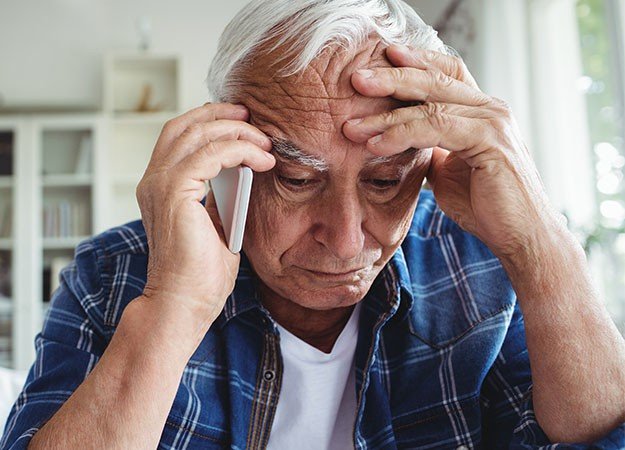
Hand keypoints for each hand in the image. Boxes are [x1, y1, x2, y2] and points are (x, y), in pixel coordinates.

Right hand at [136, 103, 274, 329]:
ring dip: (237, 131)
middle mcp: (153, 180)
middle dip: (221, 114)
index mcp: (160, 187)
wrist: (184, 304)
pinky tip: (262, 160)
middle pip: (184, 125)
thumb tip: (241, 172)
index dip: (209, 120)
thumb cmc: (200, 273)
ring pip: (199, 133)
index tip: (242, 121)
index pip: (179, 137)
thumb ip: (219, 196)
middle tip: (252, 117)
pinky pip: (212, 153)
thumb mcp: (214, 224)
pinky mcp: (175, 192)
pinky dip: (240, 150)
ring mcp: (160, 184)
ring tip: (265, 142)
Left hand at [343, 45, 565, 258]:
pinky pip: (437, 128)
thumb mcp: (448, 171)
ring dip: (386, 116)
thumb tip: (399, 142)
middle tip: (355, 79)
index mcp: (481, 112)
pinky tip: (376, 144)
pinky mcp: (490, 140)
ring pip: (431, 105)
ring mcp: (493, 122)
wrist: (520, 237)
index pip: (446, 74)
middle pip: (435, 80)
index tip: (381, 58)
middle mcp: (490, 109)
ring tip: (352, 127)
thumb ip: (429, 149)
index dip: (416, 62)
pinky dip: (402, 134)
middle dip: (391, 77)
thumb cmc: (486, 207)